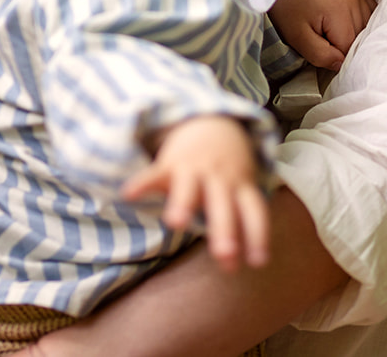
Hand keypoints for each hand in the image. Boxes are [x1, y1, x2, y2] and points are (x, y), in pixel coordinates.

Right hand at [120, 115, 268, 271]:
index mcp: (241, 186)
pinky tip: (128, 195)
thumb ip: (236, 222)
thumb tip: (231, 267)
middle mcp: (220, 178)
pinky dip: (141, 184)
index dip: (257, 236)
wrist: (211, 119)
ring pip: (190, 188)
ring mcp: (195, 170)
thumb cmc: (227, 169)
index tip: (258, 263)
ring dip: (184, 204)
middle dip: (224, 230)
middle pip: (224, 205)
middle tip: (224, 254)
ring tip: (176, 223)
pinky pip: (154, 175)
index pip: (254, 212)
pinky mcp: (169, 164)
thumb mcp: (241, 187)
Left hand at [271, 0, 373, 69]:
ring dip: (354, 33)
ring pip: (367, 23)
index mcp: (338, 7)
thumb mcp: (298, 39)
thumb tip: (342, 63)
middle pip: (360, 34)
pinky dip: (360, 21)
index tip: (321, 52)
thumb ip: (322, 56)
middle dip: (344, 44)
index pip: (349, 45)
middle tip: (322, 40)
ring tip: (331, 32)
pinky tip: (344, 24)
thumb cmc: (286, 13)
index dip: (336, 55)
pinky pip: (368, 10)